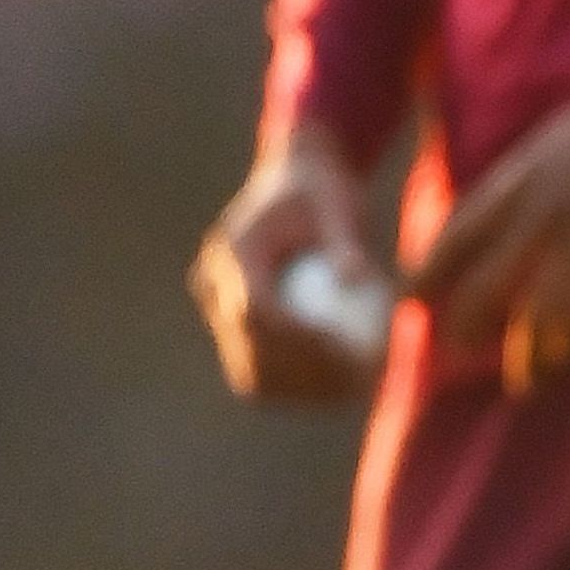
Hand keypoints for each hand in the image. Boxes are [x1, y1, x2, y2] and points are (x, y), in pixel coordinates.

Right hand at [191, 128, 385, 401]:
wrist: (294, 177)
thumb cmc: (324, 188)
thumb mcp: (340, 202)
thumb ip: (344, 239)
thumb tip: (353, 279)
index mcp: (234, 251)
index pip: (255, 311)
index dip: (297, 339)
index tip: (344, 351)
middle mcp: (215, 282)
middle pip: (247, 347)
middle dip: (300, 374)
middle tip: (354, 382)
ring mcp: (220, 304)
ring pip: (247, 367)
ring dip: (296, 388)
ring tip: (351, 392)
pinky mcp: (234, 320)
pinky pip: (258, 363)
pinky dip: (294, 381)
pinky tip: (339, 389)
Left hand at [410, 47, 569, 393]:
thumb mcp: (554, 139)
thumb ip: (523, 180)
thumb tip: (497, 215)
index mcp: (519, 177)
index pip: (456, 236)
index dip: (429, 275)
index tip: (412, 302)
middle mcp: (539, 210)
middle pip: (483, 285)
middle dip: (464, 325)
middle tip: (459, 349)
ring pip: (533, 312)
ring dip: (523, 352)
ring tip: (521, 378)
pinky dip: (569, 340)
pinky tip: (566, 356)